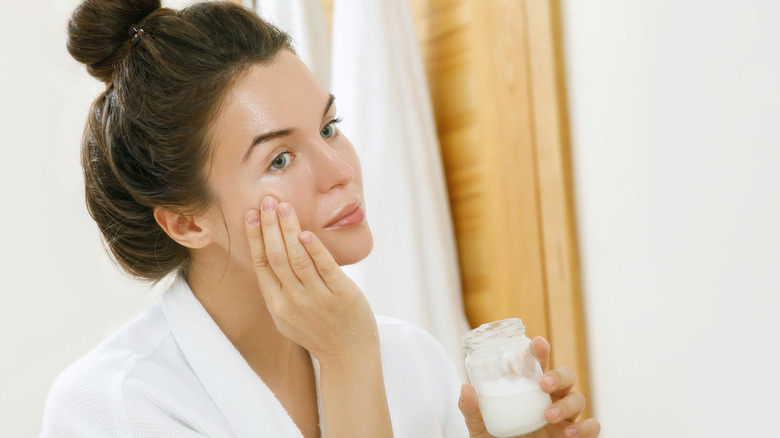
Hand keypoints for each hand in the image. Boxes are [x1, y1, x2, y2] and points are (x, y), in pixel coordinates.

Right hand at [244, 196, 378, 364]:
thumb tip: (269, 254)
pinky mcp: (341, 296)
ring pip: (297, 259)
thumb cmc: (318, 331)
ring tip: (284, 207)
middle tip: (266, 200)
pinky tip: (306, 234)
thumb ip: (278, 289)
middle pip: (276, 257)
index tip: (250, 214)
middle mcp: (293, 301)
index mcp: (277, 305)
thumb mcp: (288, 316)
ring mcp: (317, 299)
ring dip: (289, 230)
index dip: (254, 237)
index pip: (261, 264)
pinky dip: (314, 250)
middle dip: (269, 226)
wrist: (348, 356)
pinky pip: (325, 268)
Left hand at [458, 337, 599, 437]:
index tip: (537, 343)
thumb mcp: (480, 428)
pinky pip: (592, 427)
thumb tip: (466, 389)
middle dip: (559, 375)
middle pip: (567, 376)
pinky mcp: (574, 437)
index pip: (539, 366)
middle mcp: (550, 401)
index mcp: (530, 392)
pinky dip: (586, 427)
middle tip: (543, 384)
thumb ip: (472, 411)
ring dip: (567, 403)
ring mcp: (565, 418)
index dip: (541, 352)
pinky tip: (570, 432)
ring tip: (548, 415)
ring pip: (579, 398)